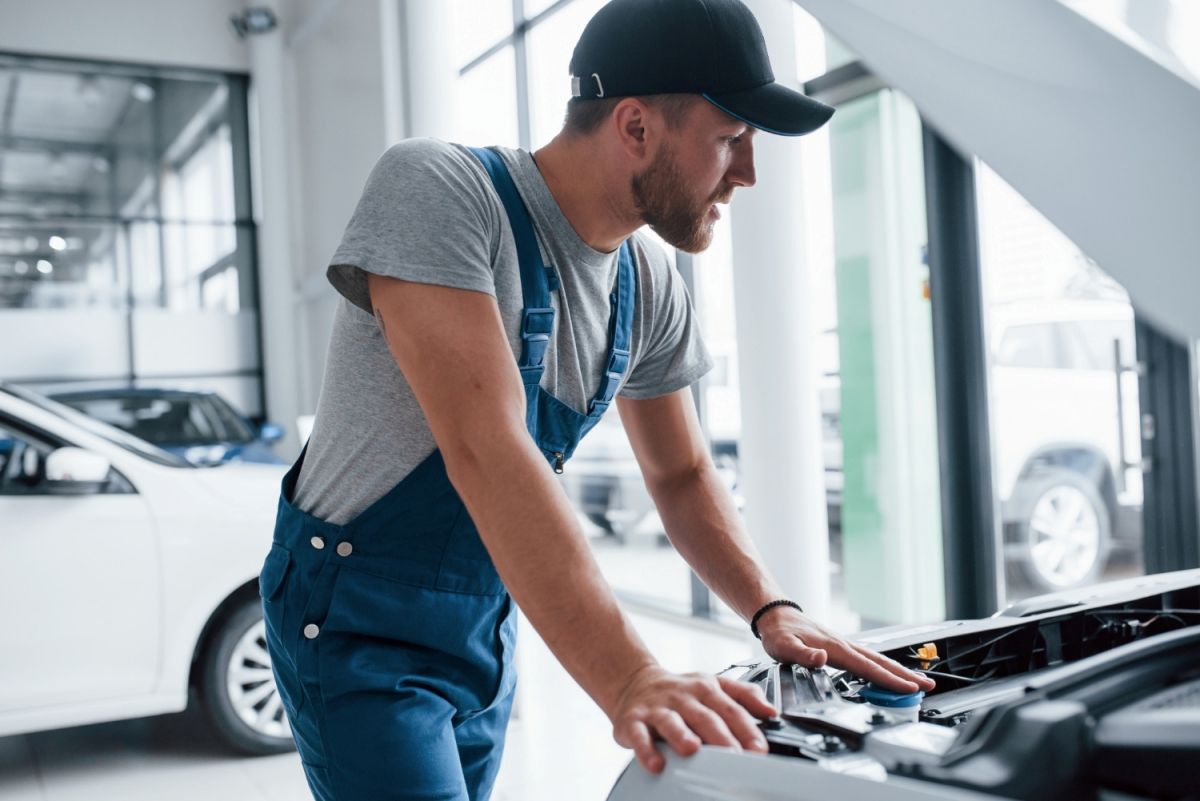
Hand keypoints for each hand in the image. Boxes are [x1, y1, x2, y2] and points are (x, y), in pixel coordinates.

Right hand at [608, 665, 777, 773]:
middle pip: (704, 716)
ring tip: (692, 750)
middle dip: (720, 736)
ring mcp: (657, 708)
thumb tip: (771, 711)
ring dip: (681, 735)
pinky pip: (639, 735)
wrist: (634, 682)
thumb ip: (745, 695)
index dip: (746, 729)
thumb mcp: (713, 684)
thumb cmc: (680, 691)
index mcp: (705, 688)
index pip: (730, 709)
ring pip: (671, 721)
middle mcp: (682, 696)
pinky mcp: (633, 720)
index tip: (759, 749)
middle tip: (735, 756)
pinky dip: (646, 750)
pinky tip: (657, 763)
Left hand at [757, 606, 935, 693]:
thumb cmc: (780, 633)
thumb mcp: (784, 647)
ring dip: (898, 671)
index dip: (889, 680)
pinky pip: (868, 658)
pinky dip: (883, 666)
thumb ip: (803, 655)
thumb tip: (822, 659)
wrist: (776, 616)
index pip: (867, 668)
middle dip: (904, 675)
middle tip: (928, 685)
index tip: (909, 688)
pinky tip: (889, 672)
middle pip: (880, 662)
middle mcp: (844, 646)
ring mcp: (845, 645)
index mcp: (835, 649)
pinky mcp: (841, 647)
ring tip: (917, 681)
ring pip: (877, 660)